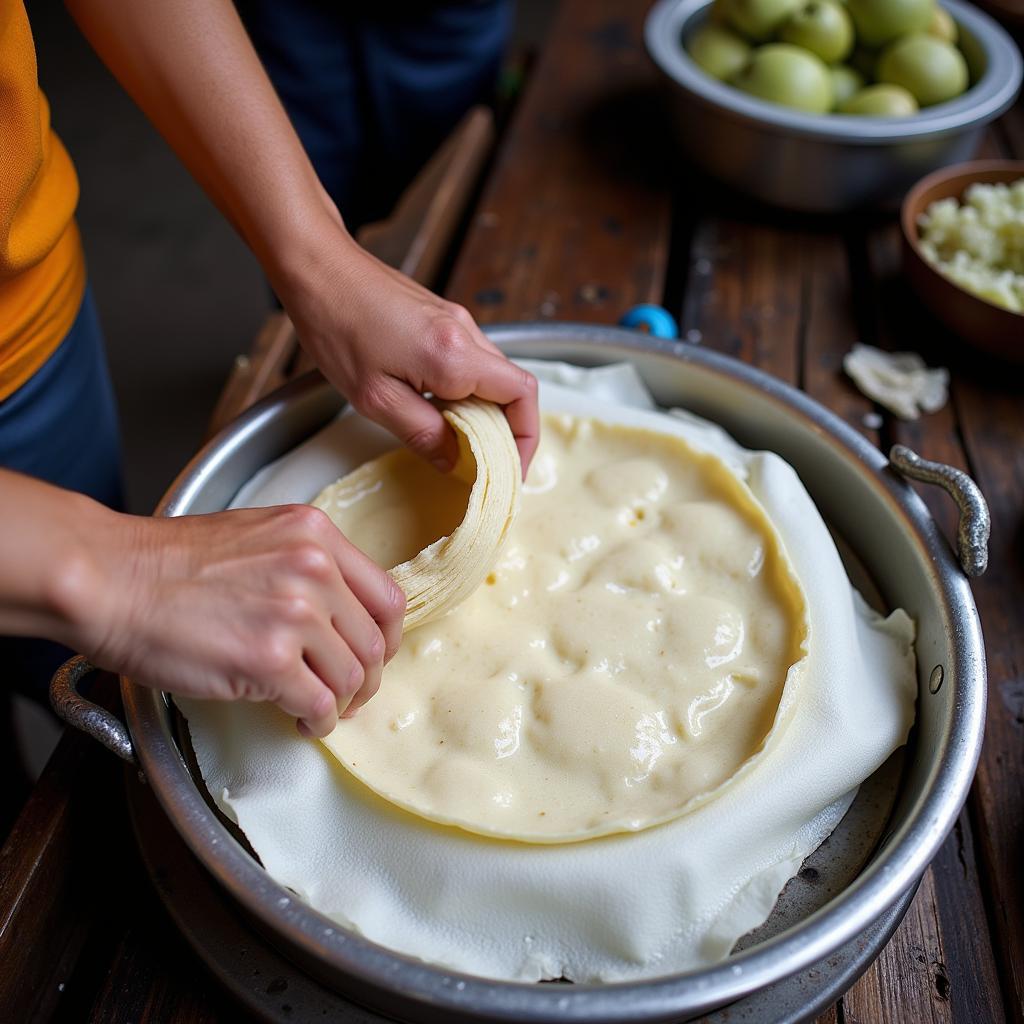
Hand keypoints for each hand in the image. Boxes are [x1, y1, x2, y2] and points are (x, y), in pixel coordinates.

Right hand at [70, 502, 405, 736]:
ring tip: (319, 709)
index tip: (376, 655)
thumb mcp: (256, 537)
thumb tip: (339, 614)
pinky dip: (316, 722)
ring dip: (341, 703)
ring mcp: (294, 614)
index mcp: (316, 534)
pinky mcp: (269, 660)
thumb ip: (305, 564)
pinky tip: (300, 721)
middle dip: (367, 677)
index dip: (387, 636)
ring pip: (352, 676)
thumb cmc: (168, 564)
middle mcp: (314, 568)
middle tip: (350, 695)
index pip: (386, 595)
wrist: (109, 580)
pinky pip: (318, 704)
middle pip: (375, 641)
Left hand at [274, 222, 539, 475]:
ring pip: (492, 375)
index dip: (525, 437)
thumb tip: (456, 461)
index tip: (510, 467)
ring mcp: (456, 321)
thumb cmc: (336, 329)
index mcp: (454, 355)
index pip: (521, 395)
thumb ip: (422, 433)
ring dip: (485, 411)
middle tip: (482, 463)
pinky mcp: (442, 317)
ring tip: (458, 439)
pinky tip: (438, 407)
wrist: (317, 268)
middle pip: (512, 387)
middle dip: (506, 430)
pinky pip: (471, 361)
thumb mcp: (374, 398)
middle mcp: (466, 333)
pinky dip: (467, 391)